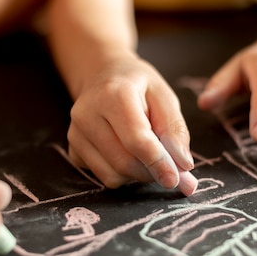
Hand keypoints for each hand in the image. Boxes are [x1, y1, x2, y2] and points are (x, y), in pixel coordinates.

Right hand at [67, 54, 196, 194]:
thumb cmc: (137, 85)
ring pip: (112, 175)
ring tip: (147, 155)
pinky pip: (103, 176)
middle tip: (173, 171)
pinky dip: (122, 174)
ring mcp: (76, 134)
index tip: (176, 179)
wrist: (101, 75)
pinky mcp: (73, 150)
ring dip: (138, 175)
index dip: (158, 163)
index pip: (136, 140)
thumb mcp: (163, 95)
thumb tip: (183, 164)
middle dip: (151, 172)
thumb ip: (175, 129)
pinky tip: (128, 153)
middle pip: (124, 162)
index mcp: (113, 95)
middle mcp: (87, 115)